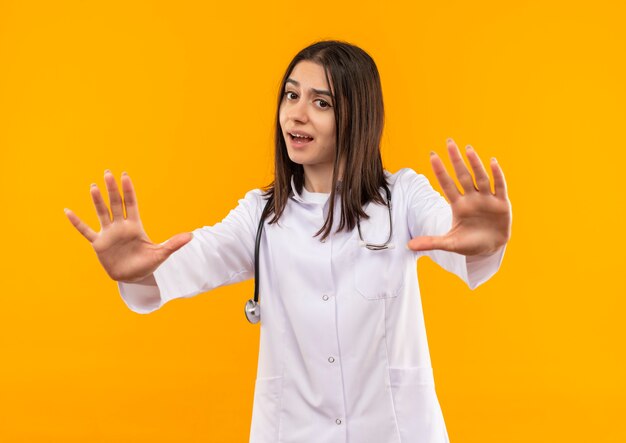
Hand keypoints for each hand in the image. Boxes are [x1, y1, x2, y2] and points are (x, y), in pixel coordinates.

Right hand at [64, 170, 192, 281]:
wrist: (133, 277)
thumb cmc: (147, 263)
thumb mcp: (161, 254)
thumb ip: (173, 244)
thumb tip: (191, 236)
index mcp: (135, 226)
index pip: (131, 204)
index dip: (128, 191)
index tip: (125, 176)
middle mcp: (121, 226)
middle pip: (116, 204)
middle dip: (112, 189)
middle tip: (108, 173)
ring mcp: (109, 234)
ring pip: (102, 213)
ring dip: (97, 201)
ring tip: (93, 186)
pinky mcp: (99, 244)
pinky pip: (86, 231)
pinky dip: (77, 222)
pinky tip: (68, 211)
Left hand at [407, 139, 511, 255]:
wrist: (491, 248)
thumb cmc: (469, 243)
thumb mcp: (450, 243)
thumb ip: (431, 242)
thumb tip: (409, 246)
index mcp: (458, 205)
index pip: (447, 185)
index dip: (440, 171)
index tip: (432, 155)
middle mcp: (472, 198)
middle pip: (462, 176)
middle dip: (456, 160)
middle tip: (449, 142)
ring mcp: (486, 199)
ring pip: (480, 178)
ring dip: (475, 164)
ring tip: (468, 149)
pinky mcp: (502, 204)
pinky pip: (499, 187)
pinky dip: (497, 175)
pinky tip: (492, 162)